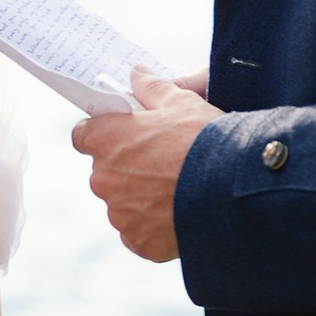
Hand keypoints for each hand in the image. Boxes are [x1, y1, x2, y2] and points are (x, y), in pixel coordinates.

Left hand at [71, 70, 215, 262]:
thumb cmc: (204, 140)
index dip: (102, 135)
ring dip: (139, 199)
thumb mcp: (181, 102)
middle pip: (104, 172)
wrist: (232, 187)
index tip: (122, 136)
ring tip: (175, 192)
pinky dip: (152, 228)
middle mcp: (102, 178)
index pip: (83, 135)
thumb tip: (136, 74)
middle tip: (161, 165)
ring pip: (122, 204)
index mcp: (105, 139)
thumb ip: (152, 88)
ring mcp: (118, 213)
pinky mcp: (137, 241)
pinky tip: (177, 216)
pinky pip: (137, 233)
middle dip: (126, 169)